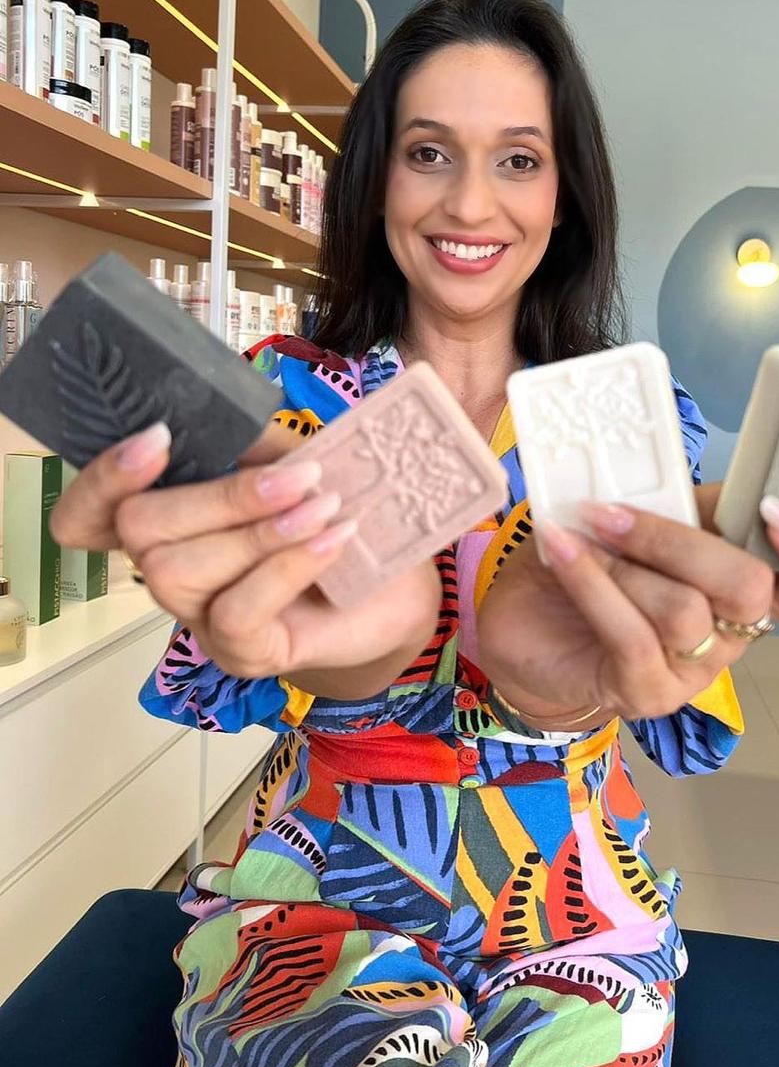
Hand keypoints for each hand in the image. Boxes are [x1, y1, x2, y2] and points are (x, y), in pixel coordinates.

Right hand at [51, 422, 439, 693]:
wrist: (402, 585)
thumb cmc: (339, 516)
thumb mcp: (297, 461)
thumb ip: (254, 442)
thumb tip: (223, 412)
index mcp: (173, 515)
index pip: (88, 514)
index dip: (102, 478)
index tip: (160, 438)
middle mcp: (170, 568)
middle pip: (139, 529)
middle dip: (219, 497)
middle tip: (300, 477)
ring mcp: (200, 617)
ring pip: (180, 571)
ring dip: (260, 531)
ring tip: (327, 507)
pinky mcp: (241, 654)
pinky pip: (236, 612)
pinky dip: (288, 566)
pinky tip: (335, 539)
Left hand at [477, 493, 778, 728]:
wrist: (526, 621)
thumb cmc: (592, 561)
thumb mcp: (643, 514)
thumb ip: (677, 498)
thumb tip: (673, 460)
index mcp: (748, 581)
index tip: (777, 511)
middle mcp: (735, 629)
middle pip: (749, 588)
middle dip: (678, 541)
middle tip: (612, 510)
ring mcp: (694, 669)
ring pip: (685, 610)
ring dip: (623, 562)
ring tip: (577, 534)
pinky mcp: (645, 693)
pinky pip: (631, 634)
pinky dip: (591, 580)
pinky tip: (562, 548)